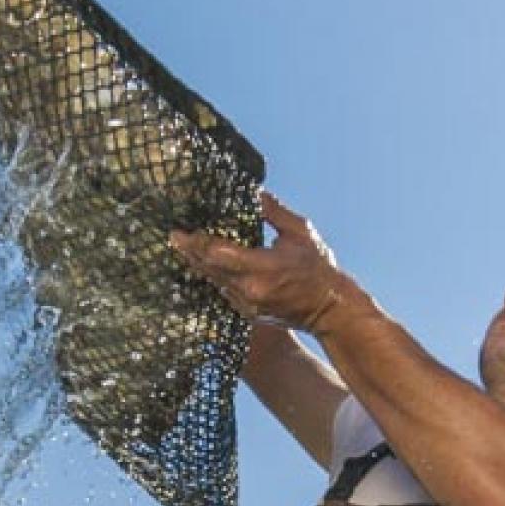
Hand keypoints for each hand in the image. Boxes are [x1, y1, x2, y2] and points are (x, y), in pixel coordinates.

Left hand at [169, 190, 350, 332]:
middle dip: (190, 251)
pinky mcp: (248, 313)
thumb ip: (274, 212)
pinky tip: (207, 266)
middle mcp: (249, 289)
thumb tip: (256, 193)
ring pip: (213, 281)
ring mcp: (247, 304)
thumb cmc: (318, 268)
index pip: (217, 253)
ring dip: (198, 264)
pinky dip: (215, 277)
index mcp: (262, 267)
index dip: (196, 242)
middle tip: (174, 236)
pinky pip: (224, 292)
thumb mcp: (301, 232)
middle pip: (209, 268)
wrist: (330, 308)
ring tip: (185, 248)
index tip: (180, 231)